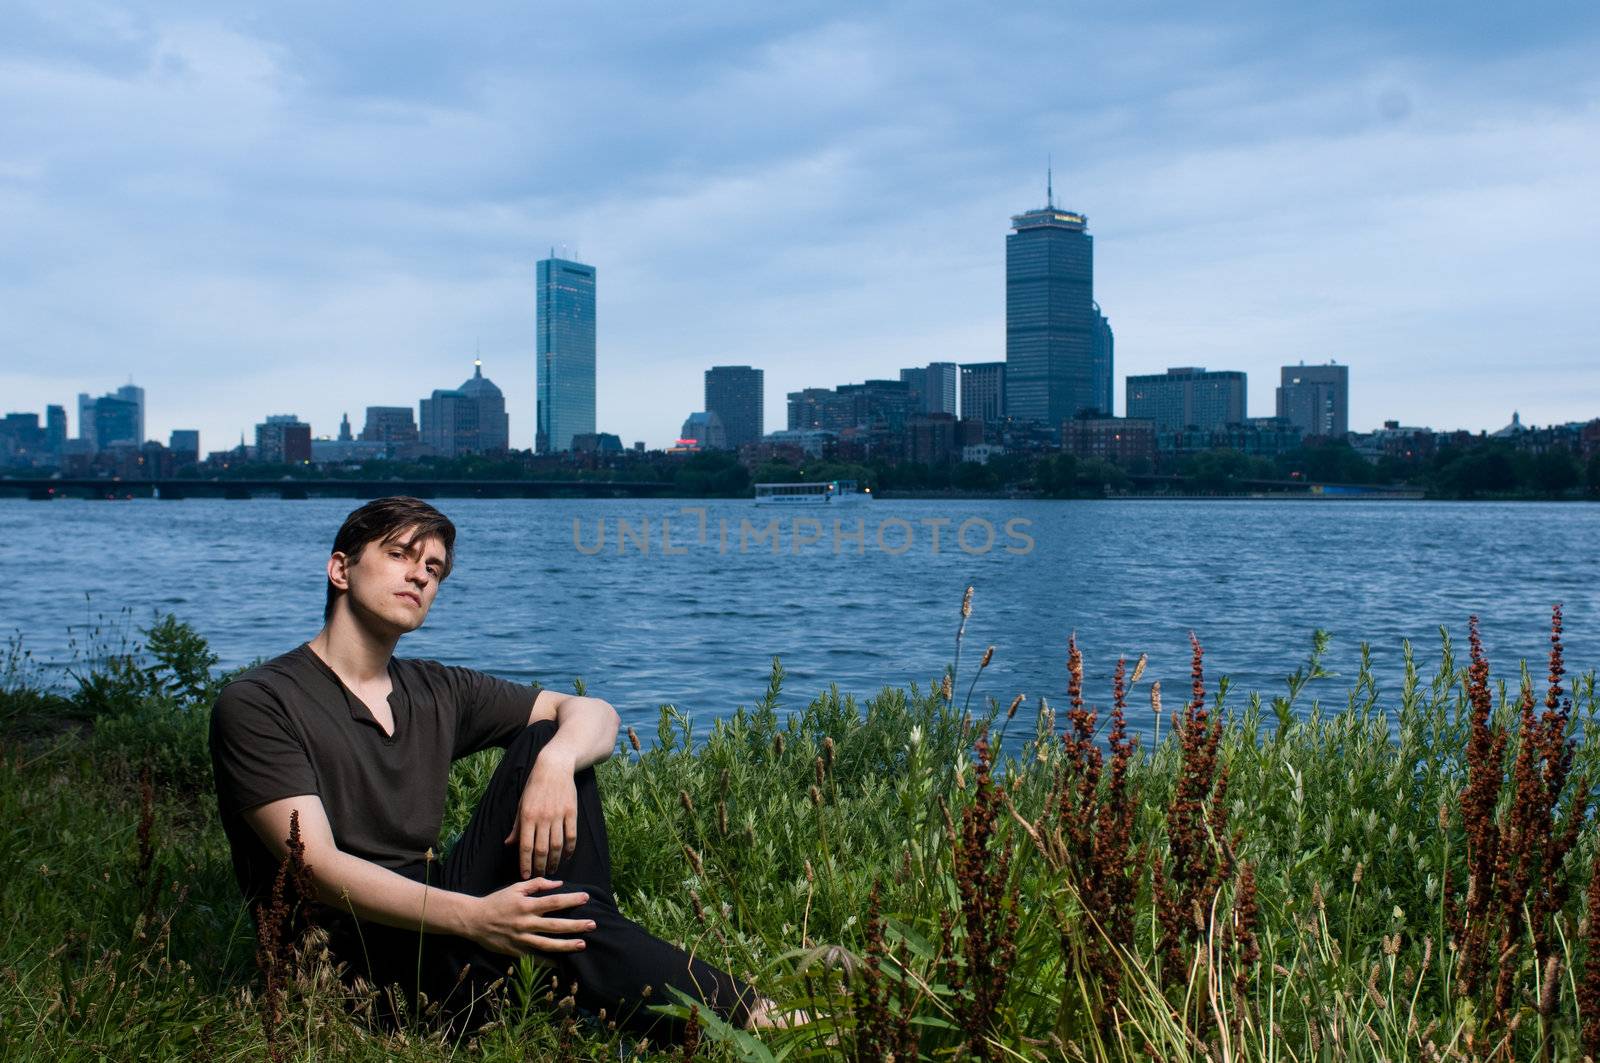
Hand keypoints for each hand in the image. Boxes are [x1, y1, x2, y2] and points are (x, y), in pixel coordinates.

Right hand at [467, 877, 593, 955]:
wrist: (474, 920)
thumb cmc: (497, 901)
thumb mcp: (515, 888)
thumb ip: (537, 885)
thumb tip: (558, 884)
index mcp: (526, 906)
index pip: (553, 902)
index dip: (571, 900)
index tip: (586, 897)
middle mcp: (525, 923)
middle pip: (555, 925)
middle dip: (575, 925)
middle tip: (593, 924)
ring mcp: (521, 939)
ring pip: (547, 945)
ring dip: (566, 945)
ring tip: (582, 945)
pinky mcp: (516, 951)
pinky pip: (535, 959)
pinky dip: (548, 962)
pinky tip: (562, 963)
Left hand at [505, 753, 578, 878]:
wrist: (554, 767)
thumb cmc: (535, 786)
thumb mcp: (521, 804)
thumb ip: (517, 826)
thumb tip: (508, 844)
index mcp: (528, 816)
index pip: (525, 846)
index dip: (525, 863)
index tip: (525, 875)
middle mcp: (543, 818)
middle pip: (541, 849)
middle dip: (539, 866)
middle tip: (539, 876)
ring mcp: (558, 815)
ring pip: (557, 845)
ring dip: (554, 861)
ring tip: (552, 870)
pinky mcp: (571, 813)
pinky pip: (571, 836)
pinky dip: (569, 850)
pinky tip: (565, 857)